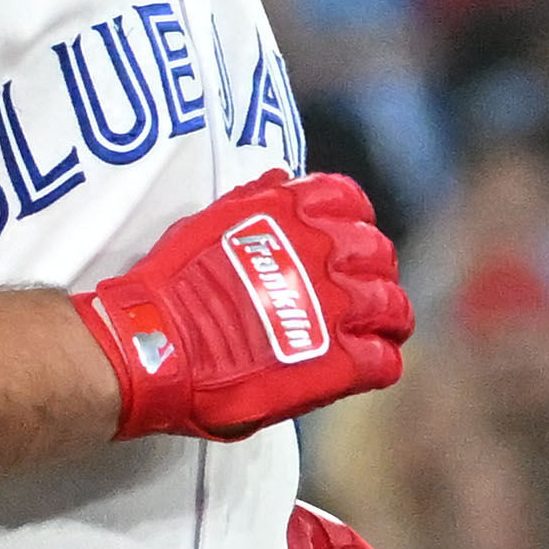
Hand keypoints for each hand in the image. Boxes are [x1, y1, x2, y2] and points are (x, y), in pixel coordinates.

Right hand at [70, 174, 411, 442]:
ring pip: (393, 307)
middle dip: (373, 272)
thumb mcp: (209, 224)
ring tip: (375, 333)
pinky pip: (384, 360)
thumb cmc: (168, 289)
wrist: (154, 345)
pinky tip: (364, 368)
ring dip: (386, 319)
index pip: (350, 202)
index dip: (352, 224)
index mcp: (293, 213)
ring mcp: (336, 308)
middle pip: (379, 255)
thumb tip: (280, 180)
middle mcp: (324, 252)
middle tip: (358, 295)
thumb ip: (253, 205)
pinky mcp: (338, 361)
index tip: (341, 245)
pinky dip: (380, 362)